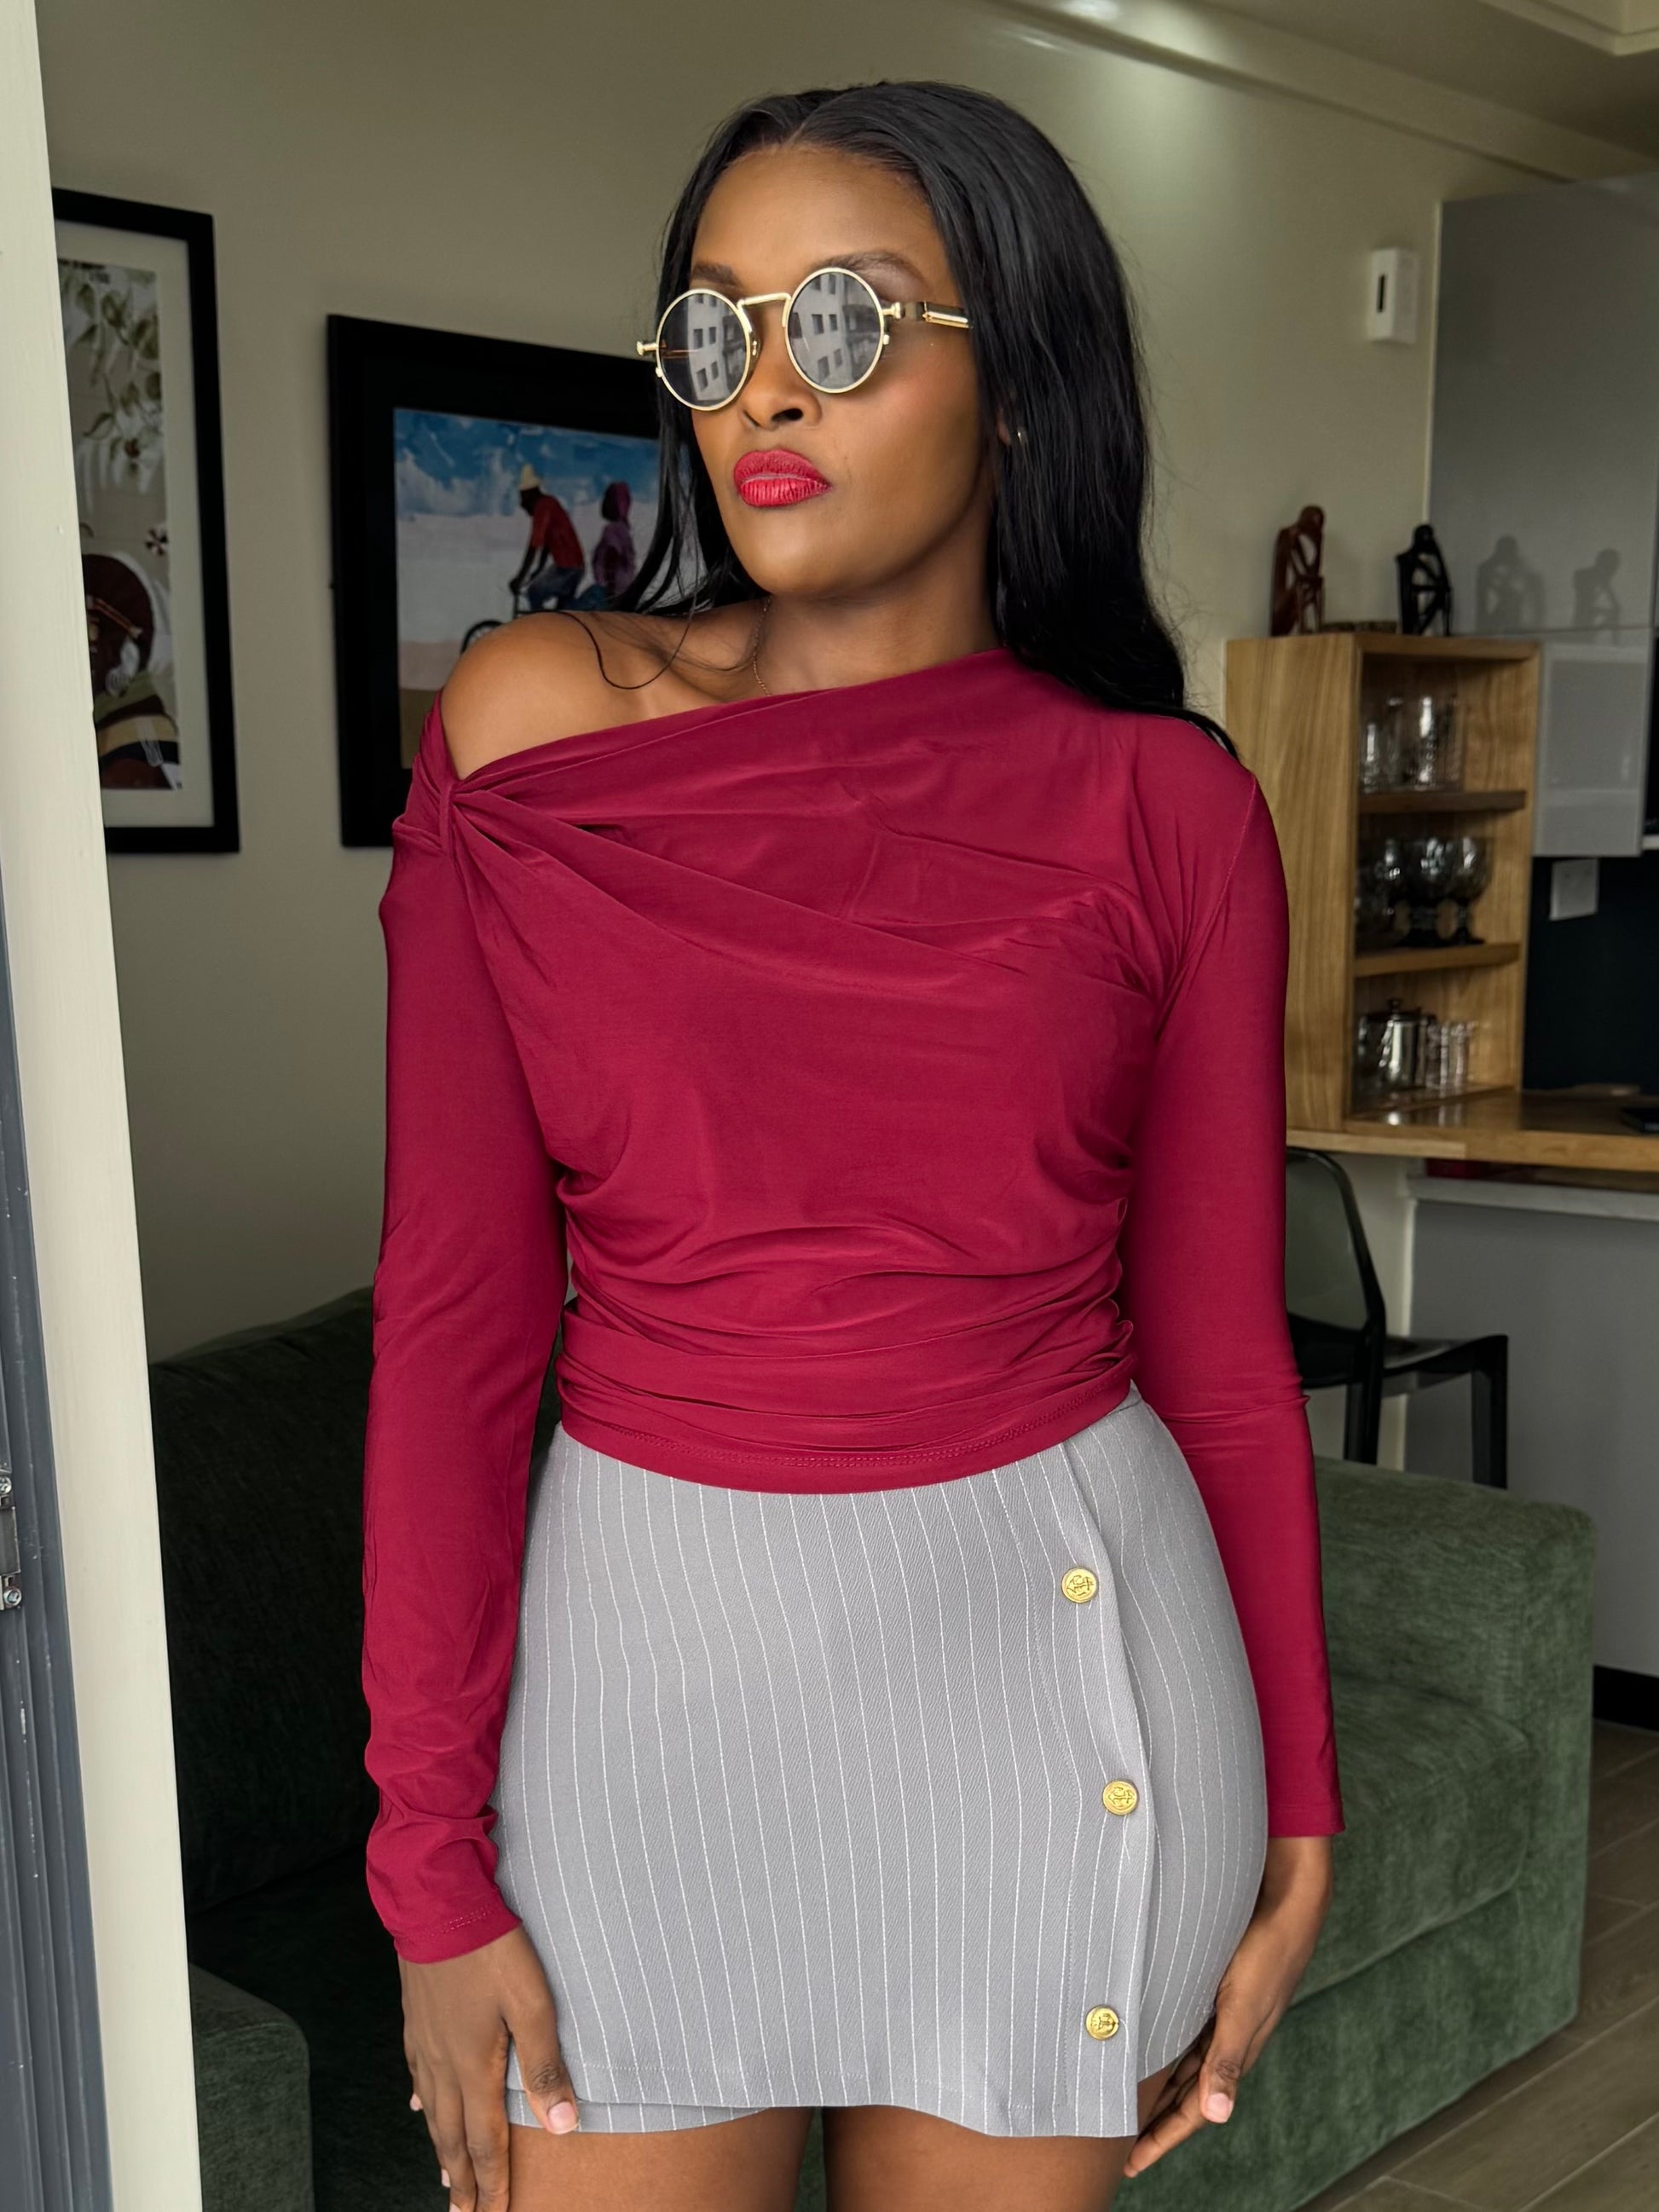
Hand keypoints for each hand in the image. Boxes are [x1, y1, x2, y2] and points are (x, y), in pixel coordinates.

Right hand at [402, 1923, 580, 2208]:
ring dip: (440, 2148)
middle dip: (460, 2181)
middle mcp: (443, 2065)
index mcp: (473, 2068)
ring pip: (432, 2111)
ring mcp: (425, 2042)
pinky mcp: (416, 2019)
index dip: (491, 2184)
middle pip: (451, 2138)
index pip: (483, 2143)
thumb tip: (563, 2124)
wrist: (437, 1903)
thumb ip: (545, 2064)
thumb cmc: (489, 1949)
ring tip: (446, 2177)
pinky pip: (418, 2075)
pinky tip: (422, 2106)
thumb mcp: (532, 2003)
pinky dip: (424, 2102)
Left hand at [1123, 1835, 1333, 2178]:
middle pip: (1184, 2094)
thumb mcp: (1242, 2008)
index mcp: (1233, 2052)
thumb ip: (1228, 2060)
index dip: (1161, 2138)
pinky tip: (1146, 2044)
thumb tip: (1219, 2115)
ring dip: (1157, 2087)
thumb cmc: (1265, 1954)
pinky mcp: (1213, 1988)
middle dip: (1156, 2122)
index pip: (1192, 2111)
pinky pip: (1184, 2032)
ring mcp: (1220, 2014)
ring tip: (1127, 2104)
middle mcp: (1225, 2039)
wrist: (1287, 1903)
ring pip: (1182, 2064)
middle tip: (1120, 2144)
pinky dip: (1165, 2048)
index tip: (1129, 2163)